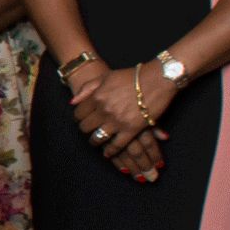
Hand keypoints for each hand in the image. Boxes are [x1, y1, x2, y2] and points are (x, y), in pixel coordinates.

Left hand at [65, 62, 166, 181]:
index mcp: (97, 97)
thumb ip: (87, 88)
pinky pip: (116, 145)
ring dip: (95, 141)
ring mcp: (117, 121)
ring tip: (96, 141)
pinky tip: (107, 153)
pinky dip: (110, 151)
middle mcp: (104, 110)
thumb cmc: (132, 76)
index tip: (82, 120)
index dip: (78, 118)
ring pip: (98, 138)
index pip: (79, 113)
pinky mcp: (131, 130)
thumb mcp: (106, 76)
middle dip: (85, 129)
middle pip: (86, 127)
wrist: (157, 80)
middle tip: (89, 130)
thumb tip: (73, 102)